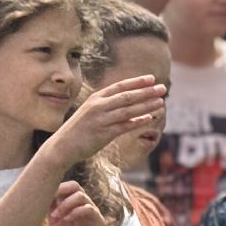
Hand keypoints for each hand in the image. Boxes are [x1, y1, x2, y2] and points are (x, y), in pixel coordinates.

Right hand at [47, 75, 166, 166]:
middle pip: (127, 96)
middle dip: (146, 92)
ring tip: (161, 102)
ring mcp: (101, 120)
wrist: (62, 146)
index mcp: (96, 98)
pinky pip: (124, 126)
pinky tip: (149, 118)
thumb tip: (128, 103)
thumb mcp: (90, 112)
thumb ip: (107, 106)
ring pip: (128, 110)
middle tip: (162, 88)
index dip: (137, 82)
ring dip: (146, 105)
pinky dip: (137, 121)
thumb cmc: (78, 129)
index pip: (120, 86)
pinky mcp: (103, 134)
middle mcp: (98, 106)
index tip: (152, 79)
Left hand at [48, 181, 108, 225]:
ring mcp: (92, 212)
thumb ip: (51, 213)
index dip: (55, 188)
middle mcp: (84, 205)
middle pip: (75, 185)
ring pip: (81, 196)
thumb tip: (43, 198)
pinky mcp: (99, 221)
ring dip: (66, 204)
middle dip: (61, 189)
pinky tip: (67, 220)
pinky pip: (89, 209)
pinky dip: (76, 212)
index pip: (66, 188)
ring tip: (57, 215)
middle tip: (52, 198)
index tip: (44, 197)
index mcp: (73, 205)